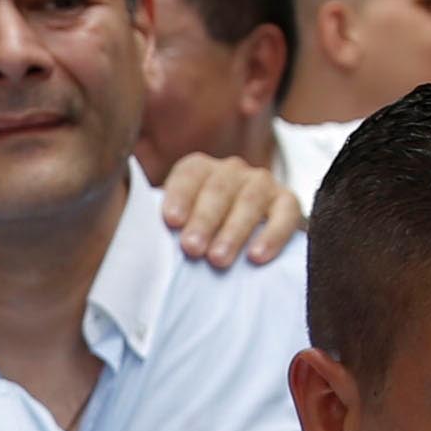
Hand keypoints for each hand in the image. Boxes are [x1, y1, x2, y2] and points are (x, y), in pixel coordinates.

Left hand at [155, 150, 302, 267]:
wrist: (250, 242)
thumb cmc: (203, 236)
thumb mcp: (181, 226)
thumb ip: (167, 226)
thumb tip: (142, 243)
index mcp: (200, 170)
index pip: (189, 174)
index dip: (180, 195)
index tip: (171, 221)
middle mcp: (232, 170)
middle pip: (218, 188)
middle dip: (204, 219)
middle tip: (192, 248)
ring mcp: (262, 183)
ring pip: (249, 200)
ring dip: (233, 231)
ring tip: (218, 260)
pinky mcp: (288, 202)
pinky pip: (285, 215)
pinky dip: (271, 235)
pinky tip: (257, 256)